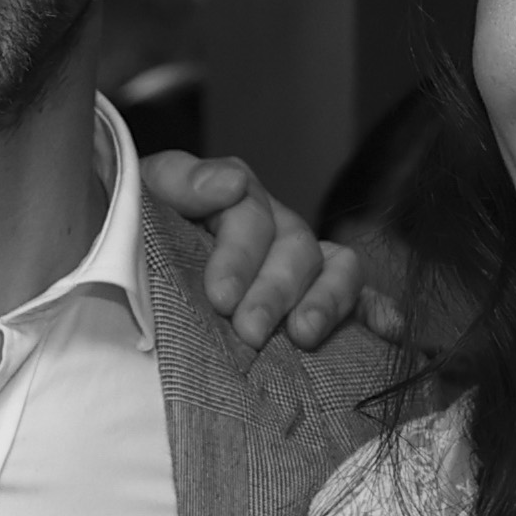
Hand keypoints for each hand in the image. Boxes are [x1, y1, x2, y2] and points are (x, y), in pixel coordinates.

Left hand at [147, 149, 397, 350]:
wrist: (127, 266)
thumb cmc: (135, 233)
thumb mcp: (143, 194)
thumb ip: (180, 180)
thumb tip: (230, 184)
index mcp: (235, 198)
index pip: (251, 214)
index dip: (239, 255)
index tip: (220, 298)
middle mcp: (276, 227)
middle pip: (296, 246)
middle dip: (275, 290)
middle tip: (249, 332)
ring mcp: (303, 264)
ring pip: (337, 268)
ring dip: (328, 300)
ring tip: (304, 335)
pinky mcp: (320, 299)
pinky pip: (362, 298)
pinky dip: (379, 311)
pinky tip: (388, 330)